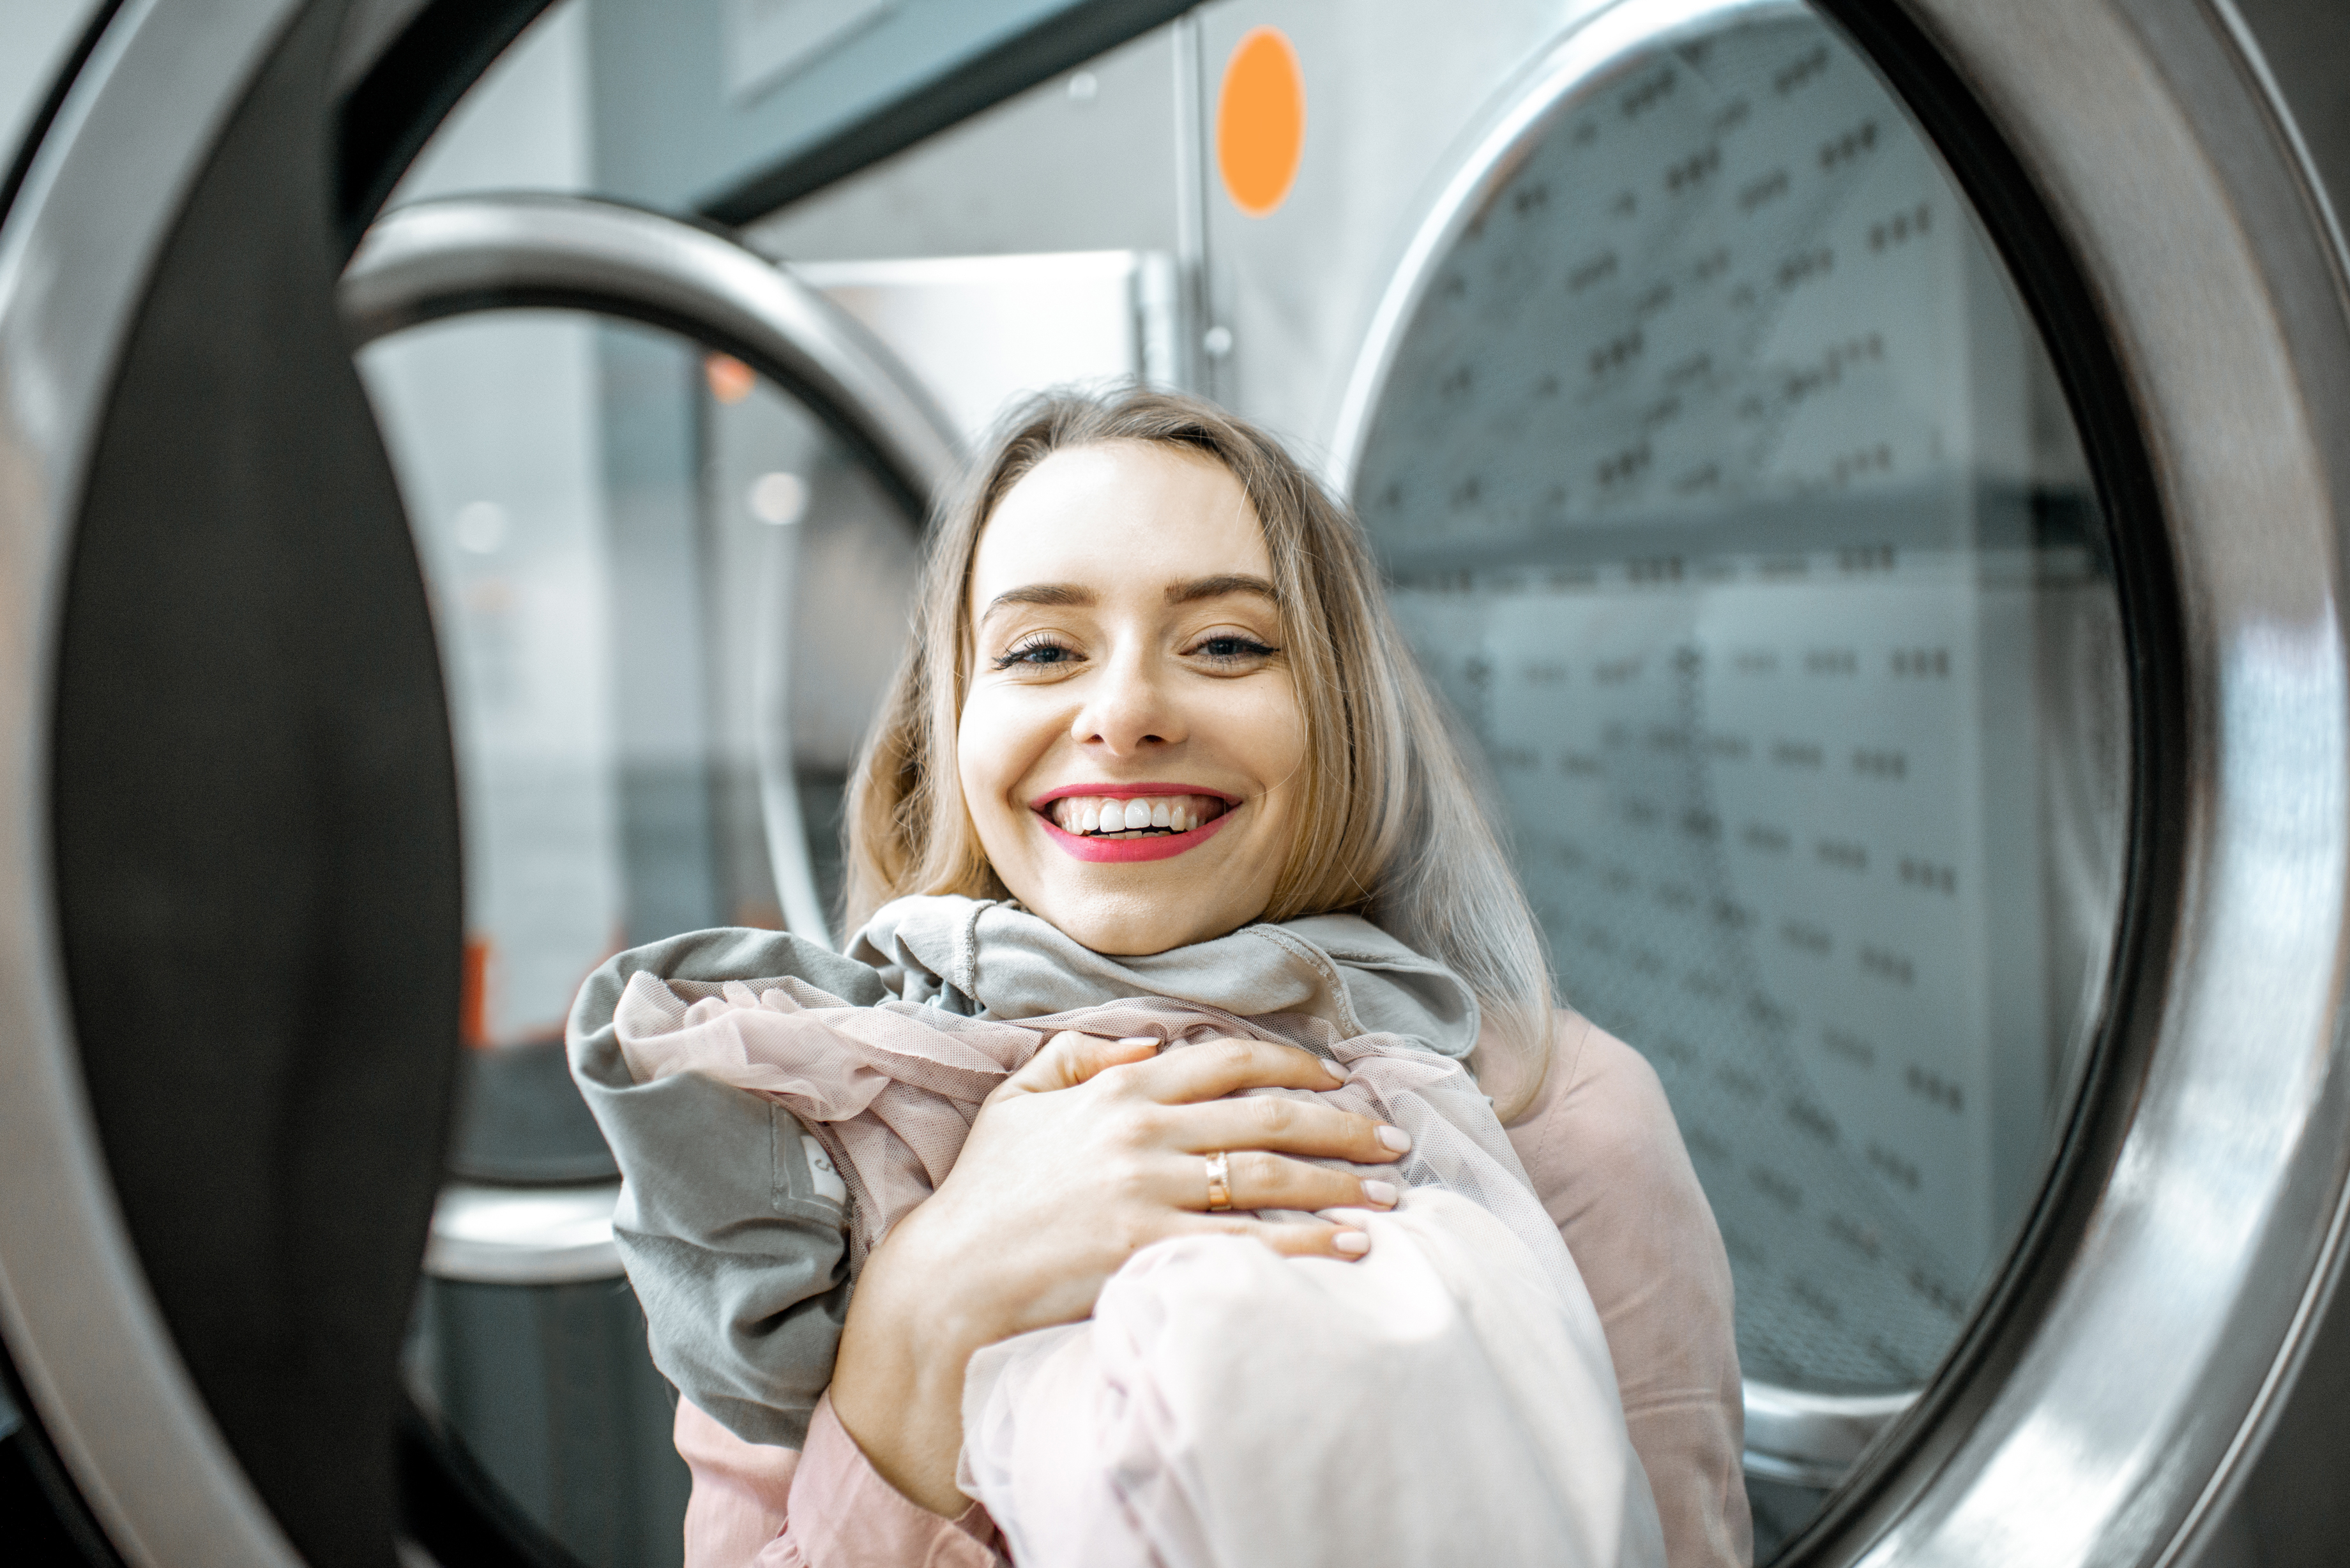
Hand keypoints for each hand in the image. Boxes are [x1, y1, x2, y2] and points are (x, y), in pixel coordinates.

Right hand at [828, 1031, 1411, 1514]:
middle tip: (1393, 1140)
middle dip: (1343, 1126)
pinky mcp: (1151, 1249)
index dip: (1294, 1065)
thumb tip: (1151, 1046)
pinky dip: (1312, 1241)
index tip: (1337, 1081)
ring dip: (1343, 1182)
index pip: (1229, 1058)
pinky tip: (1355, 1245)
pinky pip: (1251, 1242)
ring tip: (1391, 1194)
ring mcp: (1150, 1190)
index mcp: (1120, 1088)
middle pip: (1270, 1116)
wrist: (948, 1279)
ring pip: (1272, 1175)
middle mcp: (1144, 1130)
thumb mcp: (1018, 1099)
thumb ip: (1080, 1056)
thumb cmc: (983, 1192)